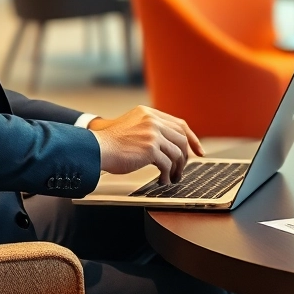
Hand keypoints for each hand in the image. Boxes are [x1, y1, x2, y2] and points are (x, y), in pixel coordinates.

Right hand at [89, 106, 205, 184]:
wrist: (96, 148)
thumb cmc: (110, 143)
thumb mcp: (131, 127)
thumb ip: (149, 129)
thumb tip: (168, 146)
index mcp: (149, 113)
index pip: (179, 124)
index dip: (191, 138)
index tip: (198, 150)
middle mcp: (152, 120)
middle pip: (181, 138)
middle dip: (185, 157)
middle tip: (182, 170)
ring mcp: (152, 133)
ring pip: (177, 152)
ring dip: (177, 169)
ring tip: (172, 178)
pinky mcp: (150, 148)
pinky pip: (167, 164)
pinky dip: (167, 175)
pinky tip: (163, 181)